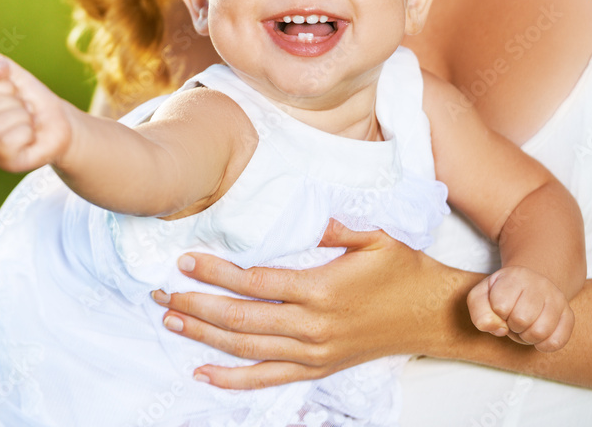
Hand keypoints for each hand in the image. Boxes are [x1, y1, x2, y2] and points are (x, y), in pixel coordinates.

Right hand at [0, 53, 72, 172]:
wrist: (62, 124)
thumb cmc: (38, 103)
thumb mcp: (22, 79)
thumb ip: (2, 66)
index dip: (7, 86)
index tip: (19, 93)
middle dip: (14, 104)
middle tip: (26, 110)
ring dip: (22, 120)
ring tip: (29, 124)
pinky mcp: (3, 161)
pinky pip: (6, 144)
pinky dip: (25, 136)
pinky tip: (30, 137)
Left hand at [151, 220, 474, 389]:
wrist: (430, 315)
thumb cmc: (402, 271)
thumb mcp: (374, 237)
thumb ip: (336, 225)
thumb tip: (304, 213)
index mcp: (321, 289)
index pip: (255, 282)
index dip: (217, 273)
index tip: (186, 261)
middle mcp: (312, 326)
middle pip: (240, 318)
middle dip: (195, 306)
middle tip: (161, 294)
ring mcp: (313, 353)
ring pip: (246, 349)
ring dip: (203, 336)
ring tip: (171, 321)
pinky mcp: (317, 368)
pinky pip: (267, 378)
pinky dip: (231, 379)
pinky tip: (203, 370)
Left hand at [466, 265, 574, 351]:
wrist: (531, 284)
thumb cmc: (503, 294)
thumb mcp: (482, 296)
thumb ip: (479, 312)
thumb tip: (499, 329)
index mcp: (514, 276)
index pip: (500, 305)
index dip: (497, 313)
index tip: (500, 307)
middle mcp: (539, 283)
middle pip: (521, 320)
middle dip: (512, 326)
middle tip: (512, 319)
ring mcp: (556, 298)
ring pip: (540, 332)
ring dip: (527, 337)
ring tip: (524, 326)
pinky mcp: (568, 315)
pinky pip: (556, 342)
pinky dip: (543, 345)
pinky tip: (537, 335)